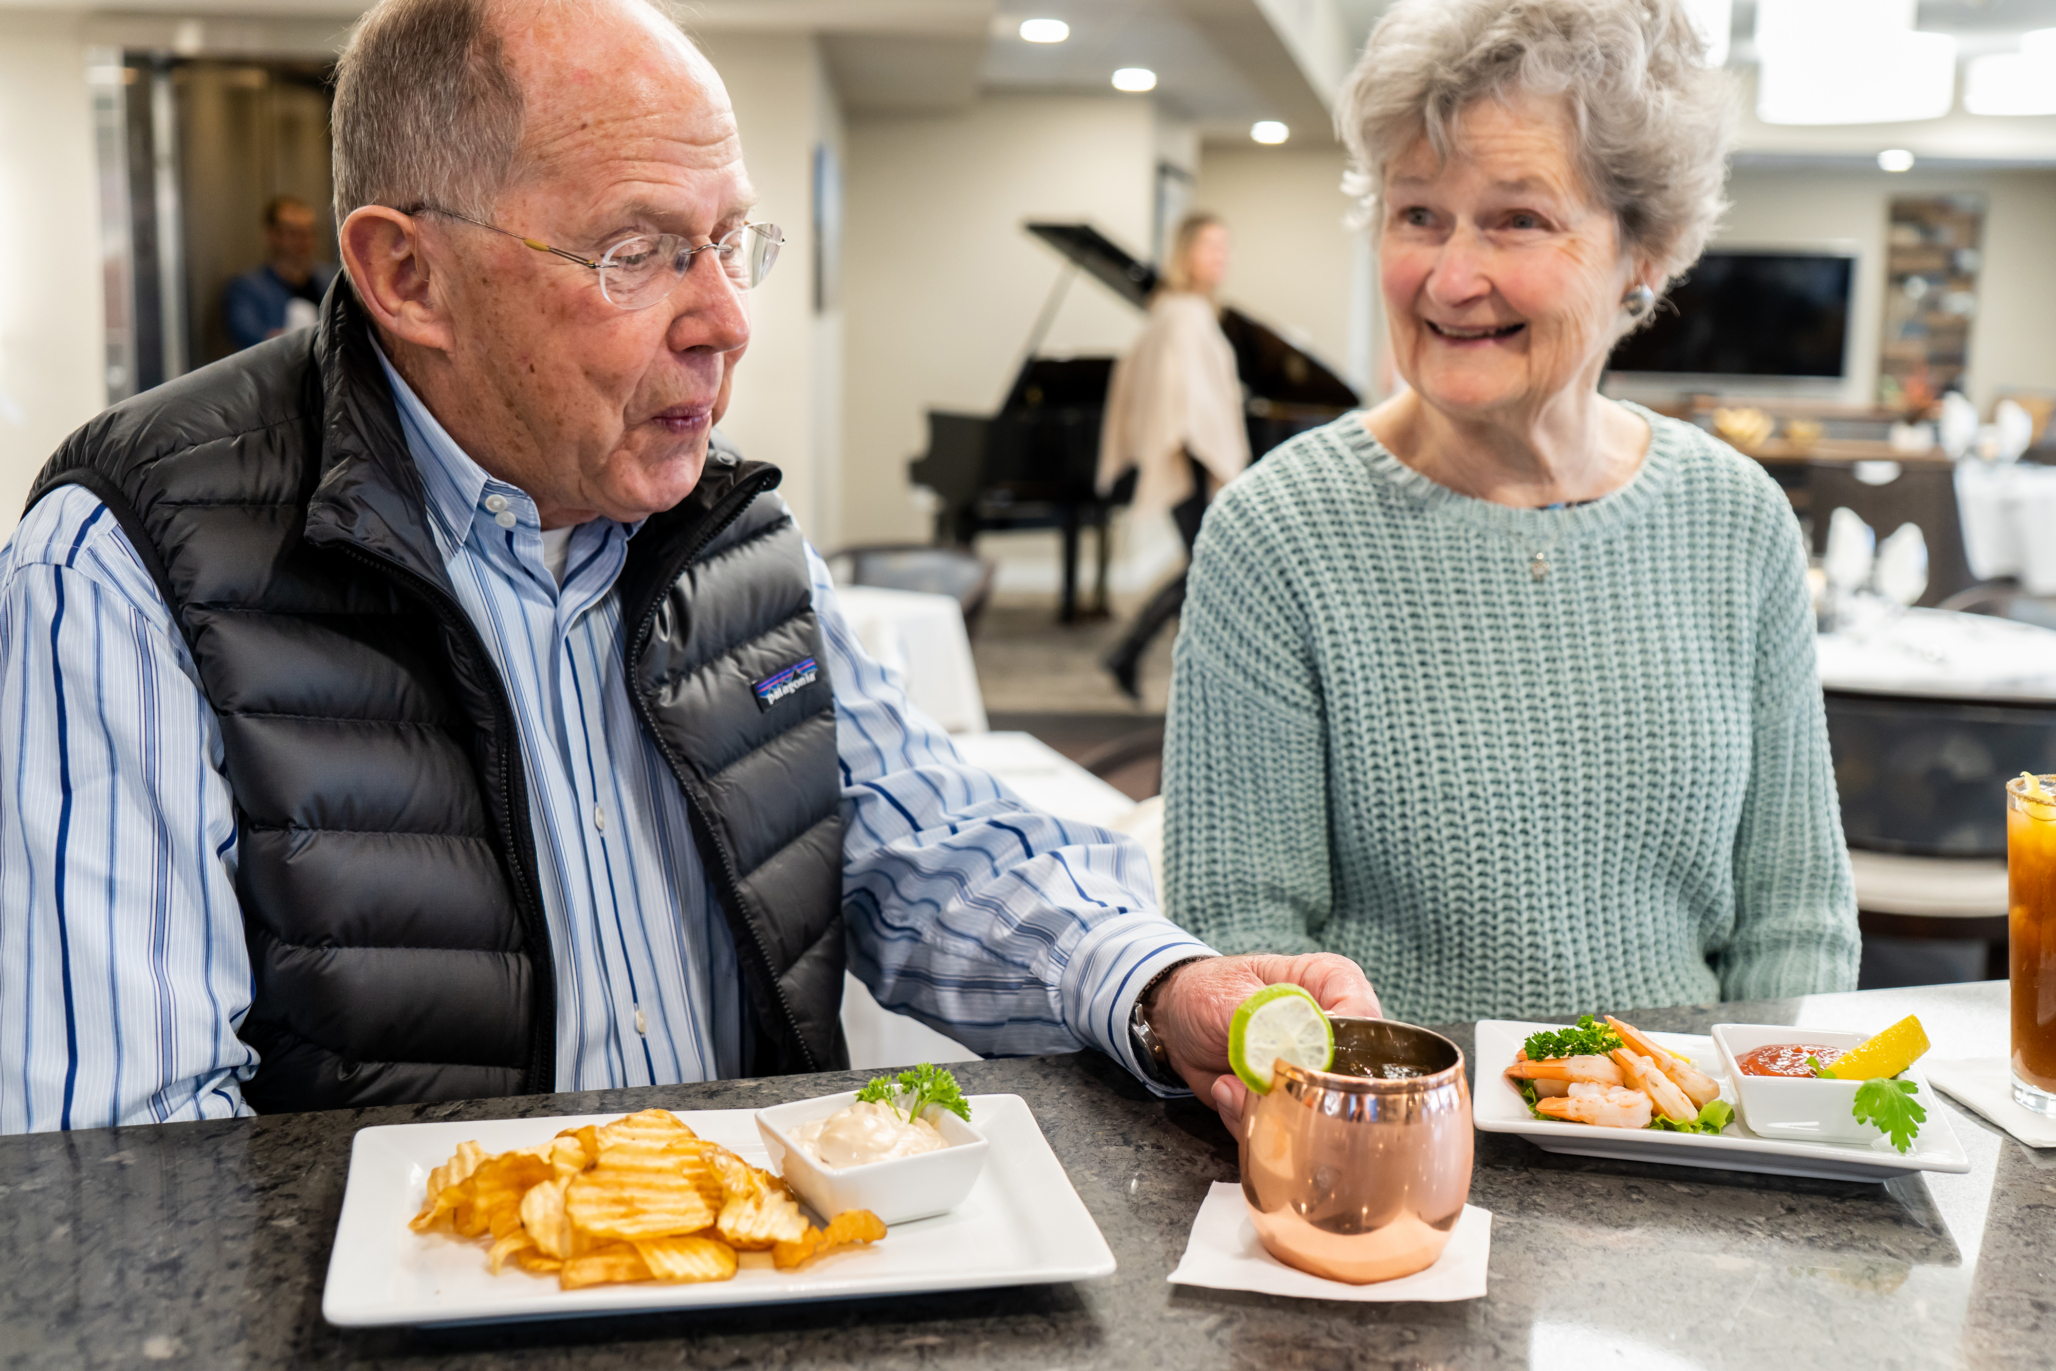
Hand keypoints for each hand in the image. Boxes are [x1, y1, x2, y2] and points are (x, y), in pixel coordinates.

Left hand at [1143, 953, 1379, 1132]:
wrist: (1174, 1022)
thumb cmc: (1207, 991)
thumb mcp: (1227, 996)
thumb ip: (1260, 1020)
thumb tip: (1286, 1054)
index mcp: (1333, 986)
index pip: (1364, 1020)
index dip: (1339, 1048)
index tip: (1296, 1058)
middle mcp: (1335, 1034)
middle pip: (1351, 1078)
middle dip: (1300, 1091)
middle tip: (1256, 1082)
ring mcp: (1314, 1074)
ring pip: (1317, 1112)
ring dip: (1268, 1110)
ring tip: (1230, 1083)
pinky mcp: (1291, 1104)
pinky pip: (1286, 1130)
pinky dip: (1252, 1122)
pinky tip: (1227, 1093)